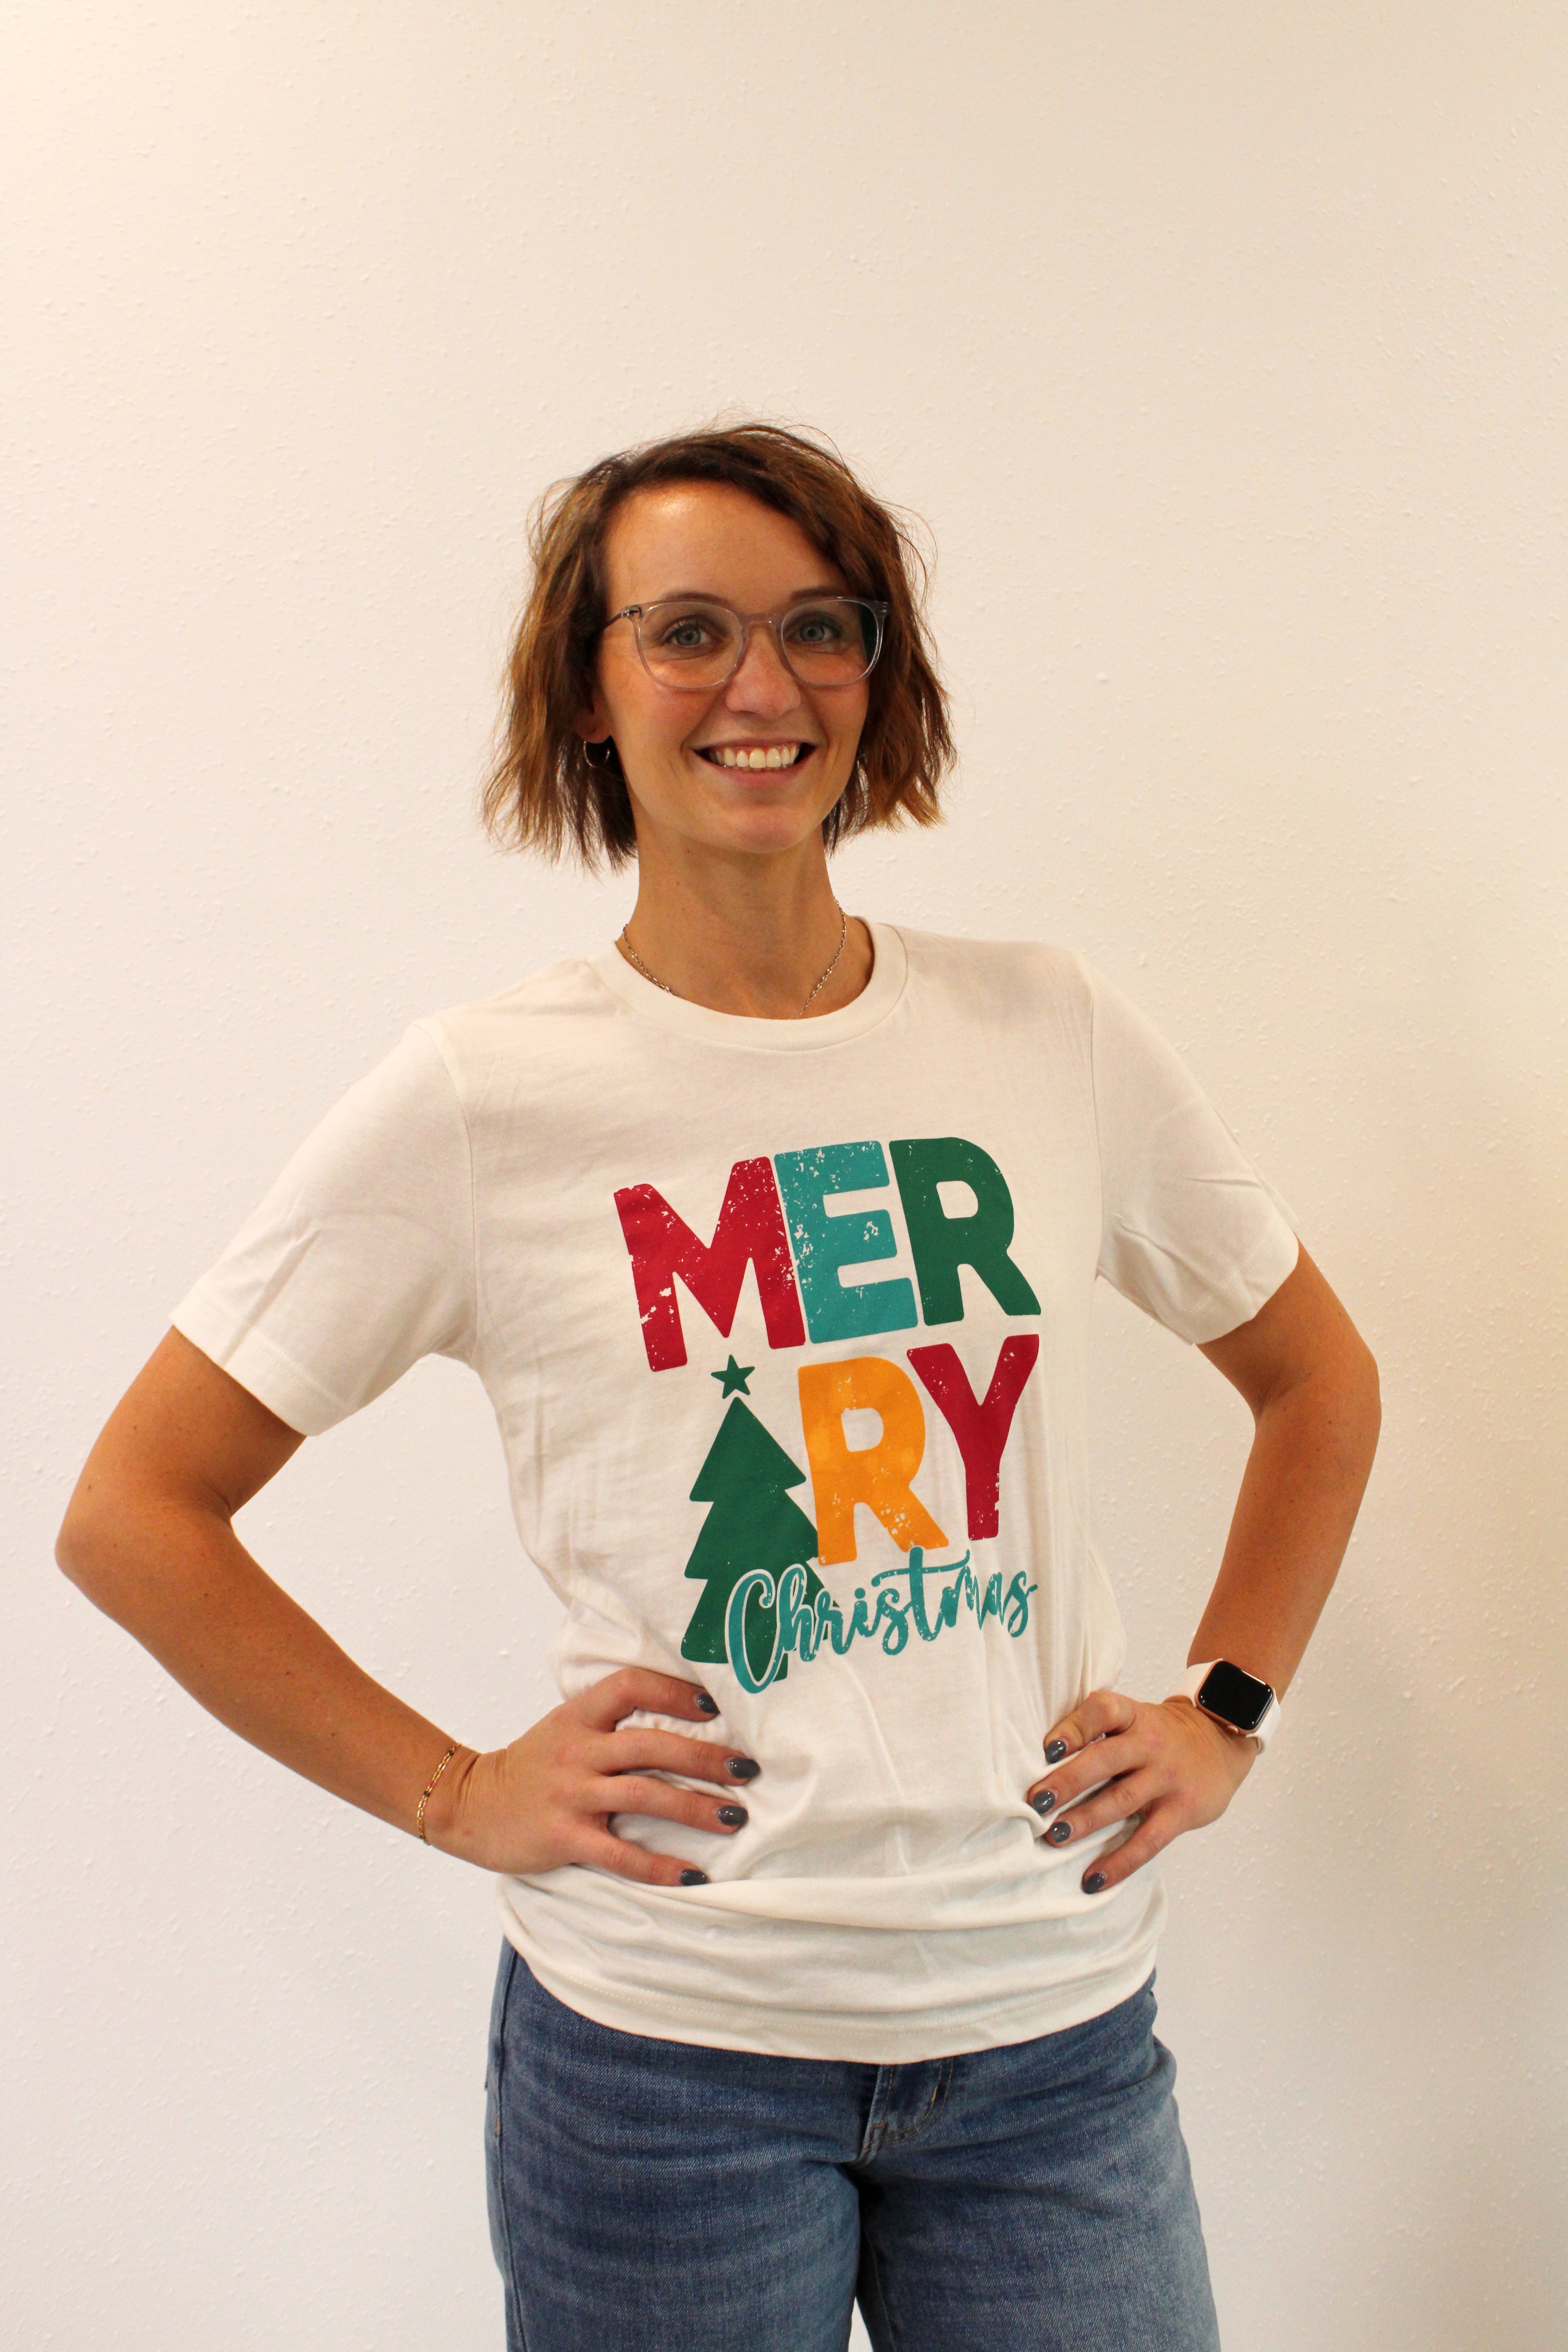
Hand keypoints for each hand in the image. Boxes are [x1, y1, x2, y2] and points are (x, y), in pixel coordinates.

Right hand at [422, 1669, 757, 1887]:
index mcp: (579, 1715)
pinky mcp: (564, 1837)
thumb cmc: (531, 1765)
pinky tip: (692, 1875)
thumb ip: (610, 1719)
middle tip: (748, 1770)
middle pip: (650, 1745)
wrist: (470, 1805)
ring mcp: (570, 1794)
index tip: (715, 1706)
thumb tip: (681, 1716)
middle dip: (705, 1757)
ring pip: (644, 1794)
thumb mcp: (565, 1726)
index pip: (630, 1686)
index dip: (674, 1692)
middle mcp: (577, 1750)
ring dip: (694, 1807)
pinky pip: (619, 1853)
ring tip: (736, 1818)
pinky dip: (659, 1865)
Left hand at [1026, 1689, 1256, 1894]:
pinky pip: (1147, 1841)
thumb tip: (1042, 1760)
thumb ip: (1098, 1729)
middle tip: (1036, 1801)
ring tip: (1055, 1836)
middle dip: (1068, 1781)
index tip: (1047, 1748)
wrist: (1221, 1739)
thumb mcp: (1135, 1718)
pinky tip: (1093, 1879)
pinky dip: (1119, 1862)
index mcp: (1133, 1715)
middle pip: (1105, 1760)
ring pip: (1121, 1801)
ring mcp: (1167, 1779)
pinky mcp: (1182, 1811)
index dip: (1074, 1727)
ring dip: (1085, 1820)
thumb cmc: (1159, 1734)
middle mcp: (1150, 1744)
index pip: (1103, 1711)